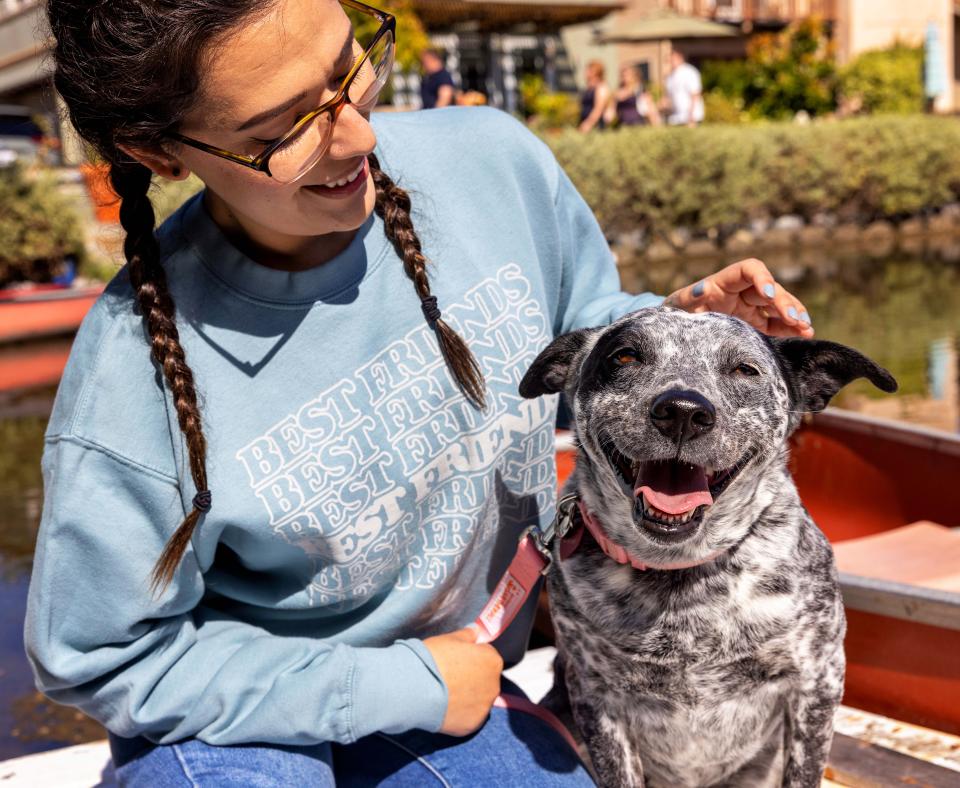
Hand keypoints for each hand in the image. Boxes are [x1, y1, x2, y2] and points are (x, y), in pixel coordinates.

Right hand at [423, 627, 502, 735]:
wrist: (416, 689)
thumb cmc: (434, 659)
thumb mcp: (450, 638)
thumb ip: (468, 635)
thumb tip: (476, 631)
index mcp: (492, 661)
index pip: (487, 655)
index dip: (471, 656)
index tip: (457, 659)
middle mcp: (494, 685)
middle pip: (485, 679)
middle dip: (471, 677)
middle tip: (449, 676)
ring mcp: (484, 707)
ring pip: (478, 699)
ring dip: (467, 696)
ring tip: (444, 693)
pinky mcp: (472, 725)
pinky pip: (468, 716)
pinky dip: (459, 713)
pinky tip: (444, 706)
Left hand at [664, 258, 813, 337]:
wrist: (676, 332)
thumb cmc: (675, 313)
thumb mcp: (676, 305)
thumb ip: (687, 297)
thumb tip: (700, 289)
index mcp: (723, 283)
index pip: (749, 270)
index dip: (762, 278)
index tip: (768, 295)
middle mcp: (741, 292)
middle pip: (769, 289)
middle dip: (784, 302)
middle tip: (795, 319)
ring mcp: (750, 309)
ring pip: (779, 306)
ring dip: (794, 314)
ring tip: (806, 328)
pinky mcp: (755, 325)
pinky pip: (777, 325)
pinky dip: (791, 329)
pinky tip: (805, 335)